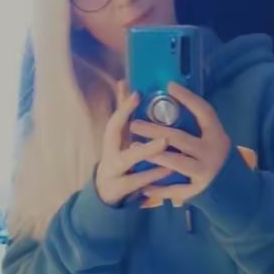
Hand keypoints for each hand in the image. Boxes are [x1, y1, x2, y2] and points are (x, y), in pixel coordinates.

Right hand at [95, 82, 171, 205]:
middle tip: (146, 107)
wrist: (105, 192)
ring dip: (146, 151)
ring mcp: (112, 170)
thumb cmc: (118, 155)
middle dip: (125, 118)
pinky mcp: (120, 189)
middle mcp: (108, 151)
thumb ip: (123, 112)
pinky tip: (168, 170)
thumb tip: (124, 82)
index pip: (115, 117)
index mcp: (110, 137)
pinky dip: (152, 176)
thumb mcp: (119, 136)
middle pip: (113, 133)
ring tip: (164, 142)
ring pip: (128, 159)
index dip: (124, 106)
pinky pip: (137, 182)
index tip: (137, 92)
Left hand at [131, 82, 231, 204]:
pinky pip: (174, 189)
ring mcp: (205, 172)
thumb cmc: (212, 151)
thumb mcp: (211, 134)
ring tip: (133, 147)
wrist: (230, 184)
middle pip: (181, 138)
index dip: (188, 98)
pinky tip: (142, 185)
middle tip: (134, 124)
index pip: (204, 112)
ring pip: (176, 163)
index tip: (170, 85)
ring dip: (154, 155)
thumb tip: (171, 91)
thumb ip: (194, 120)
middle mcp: (212, 152)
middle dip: (155, 131)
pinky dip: (158, 188)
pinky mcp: (197, 190)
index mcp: (216, 134)